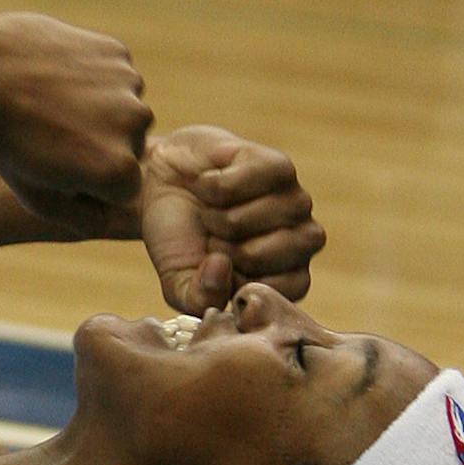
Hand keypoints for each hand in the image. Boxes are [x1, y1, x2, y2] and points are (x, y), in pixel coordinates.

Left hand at [0, 14, 151, 232]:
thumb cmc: (1, 142)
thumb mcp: (37, 198)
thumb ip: (84, 218)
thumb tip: (112, 215)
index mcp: (118, 169)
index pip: (123, 185)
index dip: (89, 177)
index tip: (57, 162)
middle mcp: (134, 125)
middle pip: (129, 143)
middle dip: (100, 141)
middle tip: (52, 129)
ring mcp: (127, 84)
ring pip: (123, 105)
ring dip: (99, 106)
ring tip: (50, 101)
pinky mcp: (115, 50)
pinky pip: (114, 72)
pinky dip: (93, 74)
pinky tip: (55, 75)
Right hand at [136, 126, 324, 311]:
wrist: (161, 186)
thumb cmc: (180, 239)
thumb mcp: (179, 283)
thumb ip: (200, 298)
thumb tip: (223, 268)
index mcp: (288, 279)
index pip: (272, 293)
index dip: (231, 280)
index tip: (218, 266)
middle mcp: (301, 242)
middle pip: (259, 255)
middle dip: (220, 246)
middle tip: (212, 235)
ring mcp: (295, 202)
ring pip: (247, 218)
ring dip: (216, 215)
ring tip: (212, 210)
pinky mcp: (278, 166)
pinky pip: (238, 183)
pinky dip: (211, 186)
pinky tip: (211, 184)